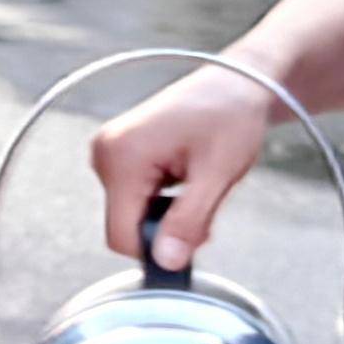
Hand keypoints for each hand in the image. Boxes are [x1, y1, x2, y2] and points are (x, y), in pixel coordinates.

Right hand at [91, 64, 274, 272]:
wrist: (238, 81)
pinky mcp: (119, 154)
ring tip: (199, 183)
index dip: (158, 249)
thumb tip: (166, 262)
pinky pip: (134, 198)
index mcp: (122, 156)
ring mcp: (110, 152)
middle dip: (166, 230)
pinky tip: (186, 178)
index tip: (195, 236)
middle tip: (205, 203)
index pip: (121, 236)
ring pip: (132, 215)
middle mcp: (106, 153)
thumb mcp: (217, 173)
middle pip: (125, 227)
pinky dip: (162, 201)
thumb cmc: (231, 114)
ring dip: (167, 215)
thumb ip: (189, 221)